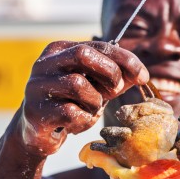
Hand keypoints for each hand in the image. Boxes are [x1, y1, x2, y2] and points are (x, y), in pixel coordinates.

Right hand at [19, 41, 148, 155]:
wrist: (37, 133)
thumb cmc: (70, 104)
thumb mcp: (95, 87)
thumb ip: (116, 78)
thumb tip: (142, 75)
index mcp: (59, 50)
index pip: (98, 45)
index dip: (125, 59)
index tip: (144, 75)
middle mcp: (44, 63)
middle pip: (84, 55)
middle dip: (109, 72)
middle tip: (117, 90)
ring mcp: (37, 86)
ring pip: (78, 85)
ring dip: (94, 102)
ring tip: (89, 110)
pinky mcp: (36, 111)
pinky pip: (71, 112)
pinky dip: (83, 121)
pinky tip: (76, 124)